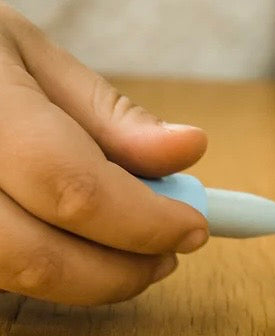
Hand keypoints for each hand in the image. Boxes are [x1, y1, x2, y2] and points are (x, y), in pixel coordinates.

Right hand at [0, 3, 208, 305]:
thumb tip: (190, 151)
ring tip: (125, 253)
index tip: (194, 227)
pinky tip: (63, 246)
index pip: (71, 185)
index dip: (142, 221)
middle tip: (167, 257)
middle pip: (32, 254)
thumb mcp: (29, 56)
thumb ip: (107, 114)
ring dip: (79, 280)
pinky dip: (34, 270)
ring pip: (5, 275)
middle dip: (116, 270)